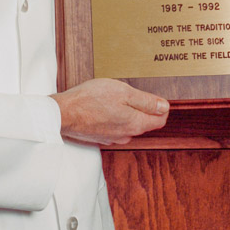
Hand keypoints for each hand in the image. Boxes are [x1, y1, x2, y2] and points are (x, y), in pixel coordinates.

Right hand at [51, 78, 169, 145]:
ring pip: (129, 124)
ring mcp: (113, 138)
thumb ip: (146, 101)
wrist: (64, 113)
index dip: (161, 106)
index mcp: (136, 124)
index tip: (153, 95)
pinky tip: (104, 106)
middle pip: (145, 122)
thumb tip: (164, 106)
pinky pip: (116, 127)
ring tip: (116, 97)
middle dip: (144, 108)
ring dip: (128, 112)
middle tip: (132, 91)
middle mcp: (127, 135)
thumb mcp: (123, 92)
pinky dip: (115, 117)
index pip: (160, 120)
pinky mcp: (101, 137)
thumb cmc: (91, 99)